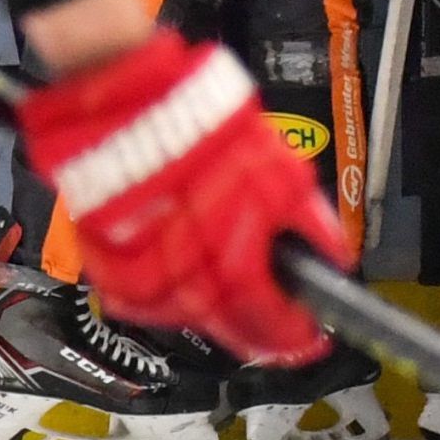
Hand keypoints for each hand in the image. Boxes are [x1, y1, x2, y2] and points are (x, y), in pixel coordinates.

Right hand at [18, 28, 346, 362]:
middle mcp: (185, 291)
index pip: (271, 324)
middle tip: (280, 314)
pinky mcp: (107, 270)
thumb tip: (332, 257)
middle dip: (260, 322)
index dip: (296, 331)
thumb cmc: (205, 132)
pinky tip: (190, 265)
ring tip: (237, 281)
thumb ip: (307, 223)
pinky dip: (173, 288)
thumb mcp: (280, 171)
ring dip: (217, 305)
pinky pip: (147, 297)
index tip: (312, 332)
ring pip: (189, 315)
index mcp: (232, 273)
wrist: (132, 108)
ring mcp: (141, 285)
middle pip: (230, 327)